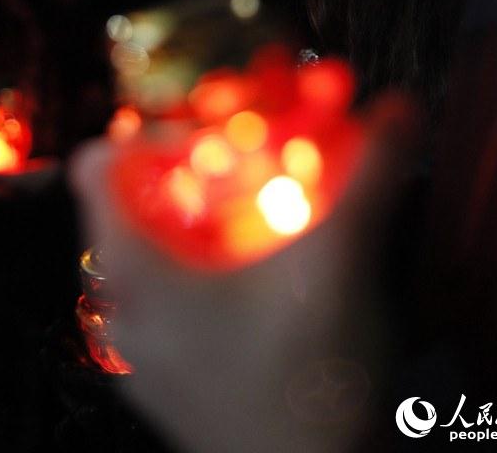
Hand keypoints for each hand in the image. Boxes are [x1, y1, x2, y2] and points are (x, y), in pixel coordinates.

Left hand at [69, 92, 415, 452]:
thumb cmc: (309, 384)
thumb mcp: (340, 265)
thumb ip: (369, 178)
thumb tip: (398, 108)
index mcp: (136, 273)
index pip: (98, 167)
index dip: (144, 132)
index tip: (196, 125)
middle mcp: (122, 314)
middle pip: (118, 213)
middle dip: (168, 176)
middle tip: (222, 160)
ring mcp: (139, 359)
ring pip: (137, 265)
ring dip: (179, 228)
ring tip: (234, 213)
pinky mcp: (167, 390)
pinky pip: (156, 310)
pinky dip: (189, 278)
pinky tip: (245, 282)